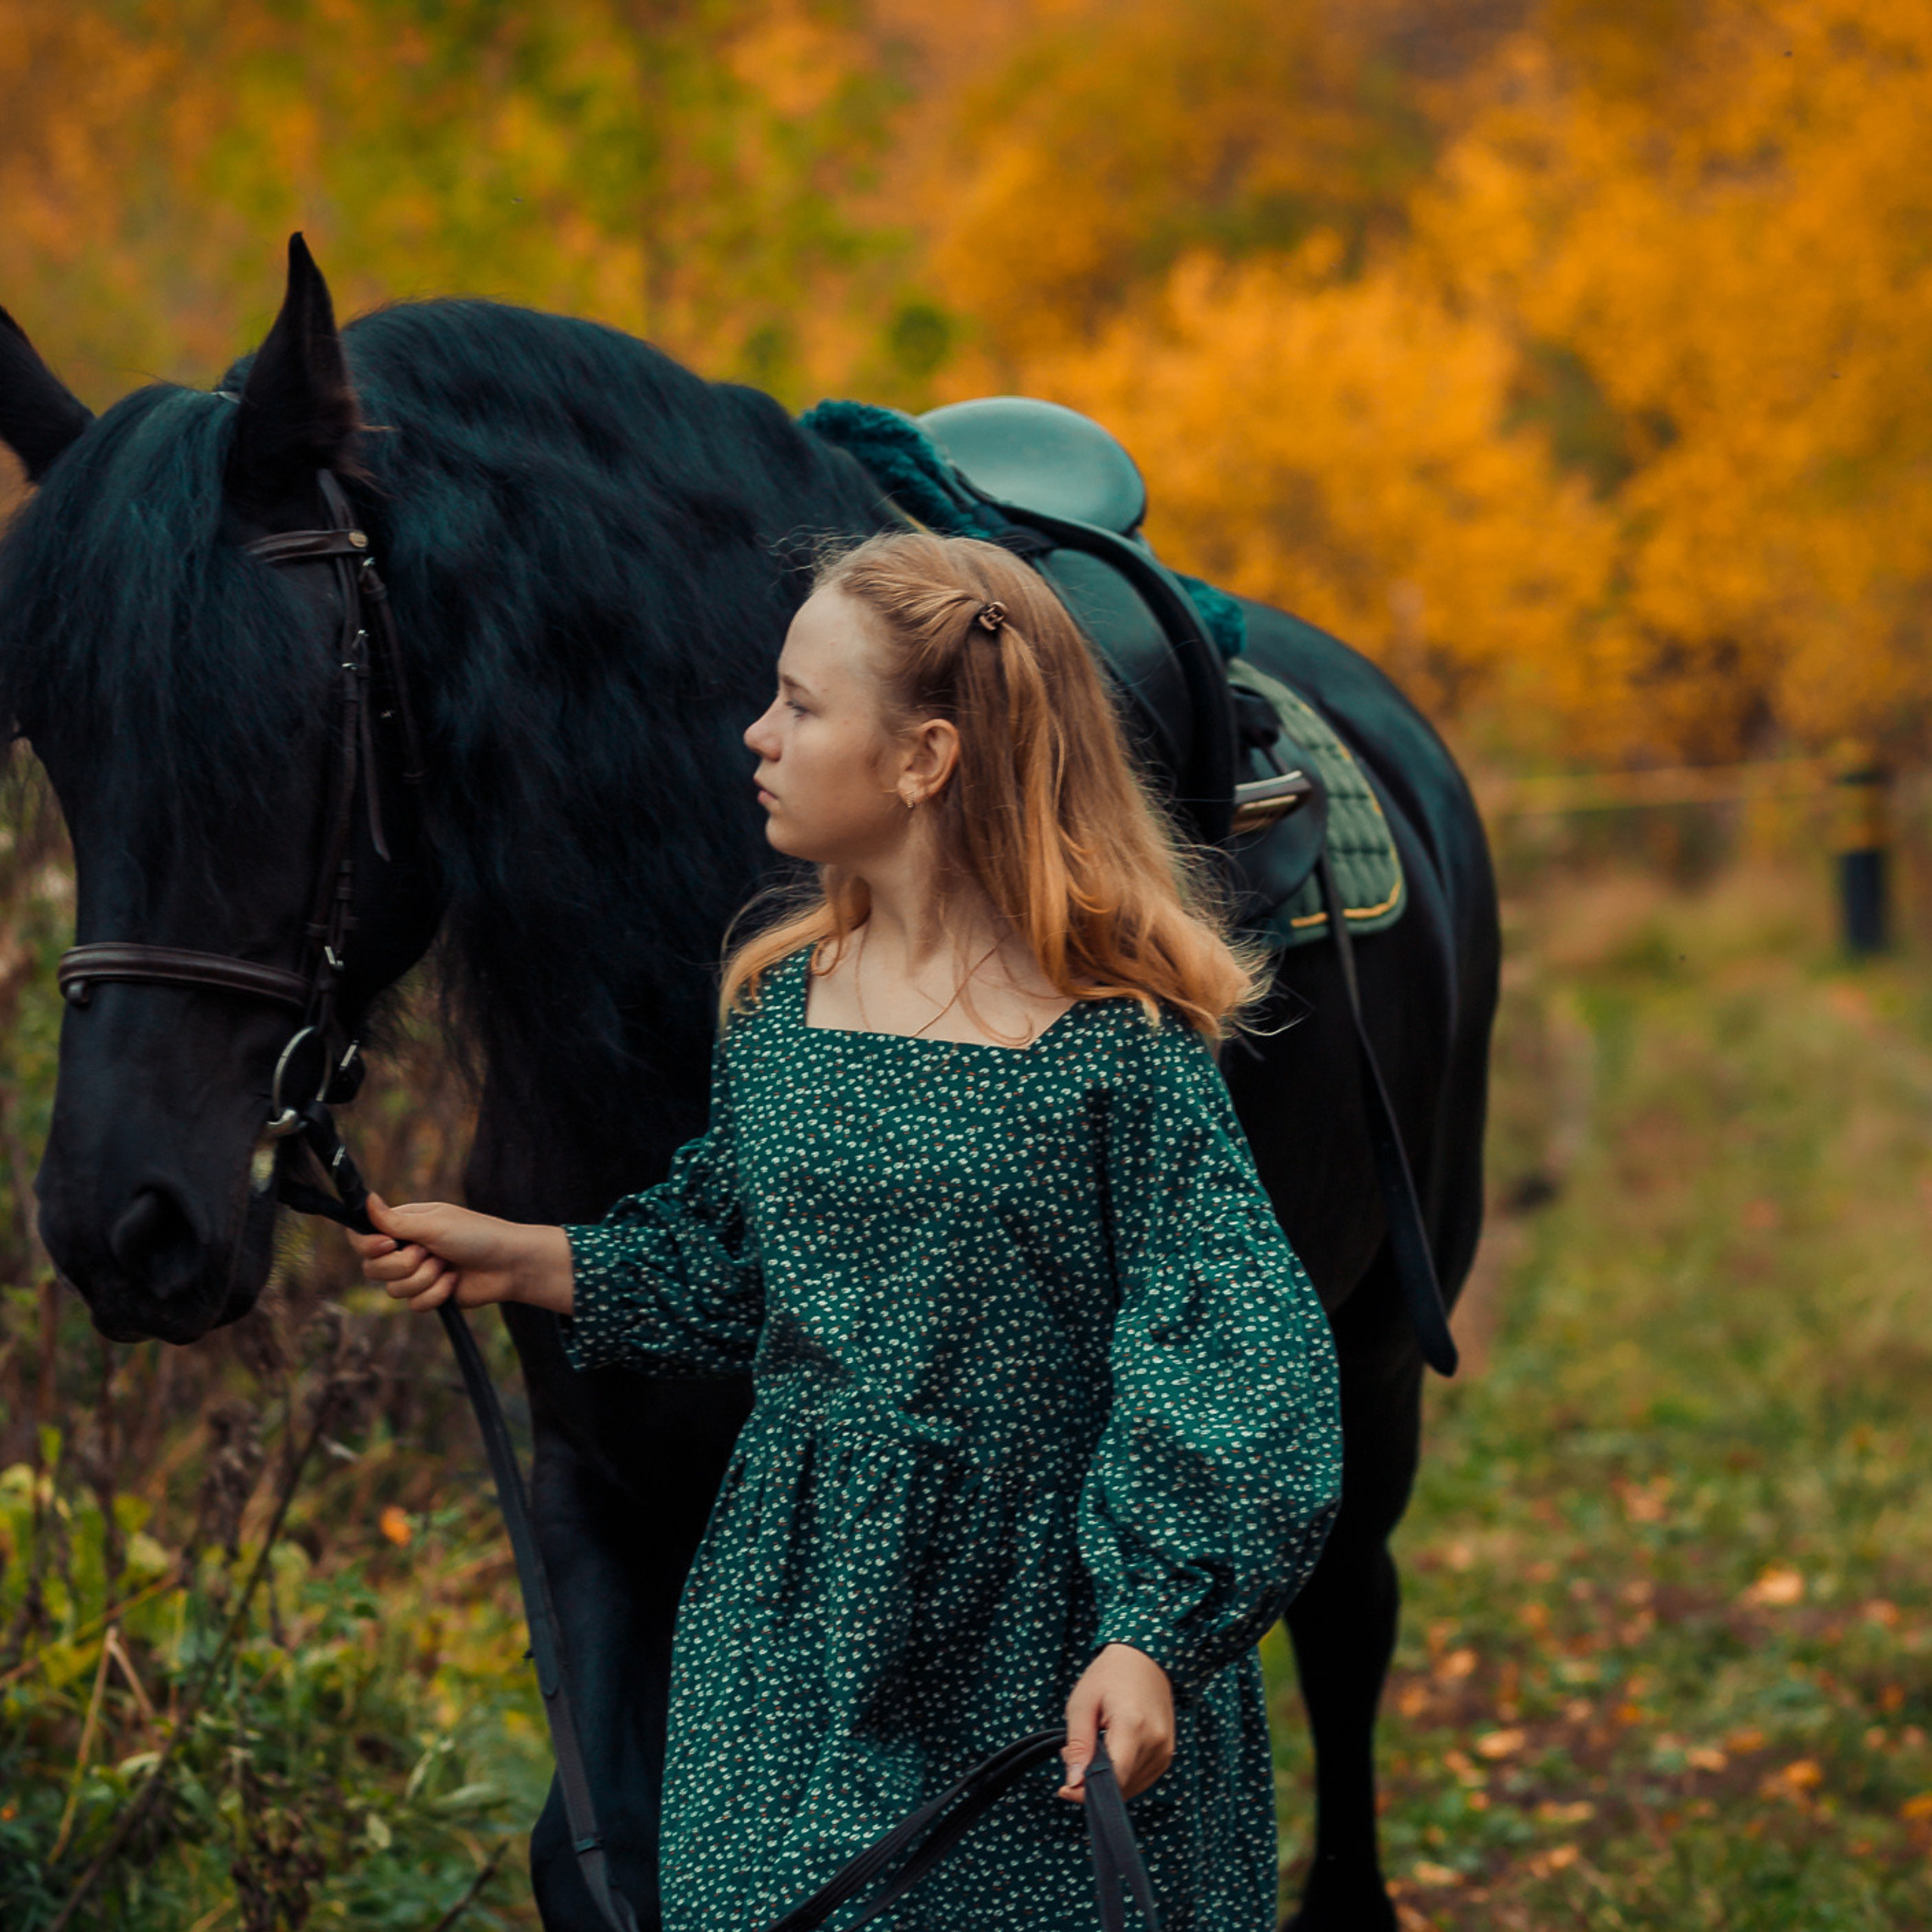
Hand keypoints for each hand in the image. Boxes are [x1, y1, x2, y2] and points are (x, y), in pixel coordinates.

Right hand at [347, 1194, 574, 1314]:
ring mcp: (417, 1274)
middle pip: (372, 1268)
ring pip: (393, 1290)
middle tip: (429, 1253)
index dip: (367, 1245)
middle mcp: (406, 1249)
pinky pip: (414, 1305)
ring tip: (447, 1265)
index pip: (363, 1236)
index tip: (387, 1245)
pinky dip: (436, 1294)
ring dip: (424, 1278)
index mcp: (404, 1225)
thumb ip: (396, 1221)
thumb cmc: (477, 1235)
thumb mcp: (434, 1225)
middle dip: (402, 1265)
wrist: (510, 1264)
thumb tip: (366, 1199)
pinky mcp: (430, 1295)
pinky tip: (454, 1282)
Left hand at [1060, 1643, 1174, 1801]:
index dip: (1087, 1792)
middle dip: (1091, 1780)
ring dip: (1106, 1779)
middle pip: (1120, 1785)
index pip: (1113, 1778)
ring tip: (1091, 1746)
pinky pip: (1139, 1780)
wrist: (1144, 1660)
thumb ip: (1078, 1745)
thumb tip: (1074, 1783)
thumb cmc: (1109, 1676)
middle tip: (1072, 1752)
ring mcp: (1164, 1750)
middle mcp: (1155, 1742)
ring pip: (1129, 1787)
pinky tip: (1108, 1751)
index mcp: (1133, 1725)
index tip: (1064, 1789)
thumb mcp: (1082, 1703)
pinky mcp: (1166, 1755)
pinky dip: (1120, 1775)